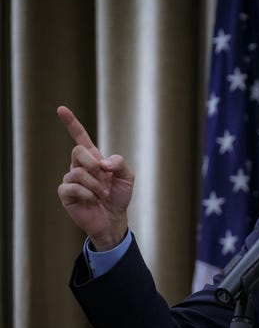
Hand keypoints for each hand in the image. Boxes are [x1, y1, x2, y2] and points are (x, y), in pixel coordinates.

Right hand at [57, 106, 134, 250]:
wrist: (114, 219)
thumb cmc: (119, 197)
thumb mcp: (127, 177)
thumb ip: (119, 163)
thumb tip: (102, 162)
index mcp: (94, 159)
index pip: (80, 137)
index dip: (71, 123)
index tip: (61, 109)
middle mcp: (79, 166)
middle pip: (77, 151)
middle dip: (93, 163)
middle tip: (103, 177)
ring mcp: (71, 180)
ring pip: (77, 171)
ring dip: (94, 184)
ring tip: (100, 194)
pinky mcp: (66, 194)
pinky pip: (72, 186)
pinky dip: (86, 193)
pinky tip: (91, 200)